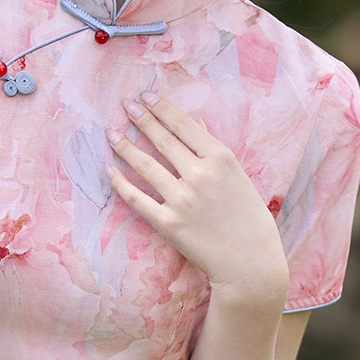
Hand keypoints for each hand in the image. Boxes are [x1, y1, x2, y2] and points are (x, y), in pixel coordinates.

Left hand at [106, 94, 289, 309]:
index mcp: (221, 159)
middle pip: (162, 140)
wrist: (249, 262)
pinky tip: (110, 170)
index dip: (162, 108)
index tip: (146, 97)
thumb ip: (215, 152)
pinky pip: (136, 199)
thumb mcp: (240, 178)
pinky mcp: (168, 223)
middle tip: (125, 105)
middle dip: (141, 119)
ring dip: (124, 146)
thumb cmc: (249, 219)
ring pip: (145, 165)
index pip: (184, 125)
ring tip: (111, 133)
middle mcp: (199, 175)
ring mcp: (181, 199)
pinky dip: (120, 183)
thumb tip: (195, 124)